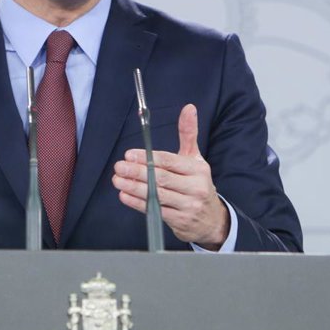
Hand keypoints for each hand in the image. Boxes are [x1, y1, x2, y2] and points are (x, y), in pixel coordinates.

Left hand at [112, 103, 228, 249]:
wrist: (212, 220)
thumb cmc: (197, 184)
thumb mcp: (196, 159)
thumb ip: (188, 134)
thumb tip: (188, 107)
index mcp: (198, 170)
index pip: (170, 161)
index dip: (148, 158)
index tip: (129, 154)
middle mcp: (195, 187)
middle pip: (161, 178)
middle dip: (137, 172)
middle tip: (119, 167)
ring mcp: (188, 206)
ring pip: (156, 195)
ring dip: (134, 188)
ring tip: (117, 180)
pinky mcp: (180, 222)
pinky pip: (155, 210)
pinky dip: (138, 203)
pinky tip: (125, 195)